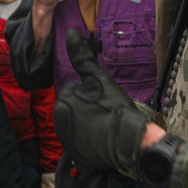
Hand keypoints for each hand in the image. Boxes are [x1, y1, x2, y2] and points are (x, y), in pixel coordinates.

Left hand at [53, 29, 150, 176]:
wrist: (129, 141)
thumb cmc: (115, 108)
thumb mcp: (99, 78)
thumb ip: (82, 57)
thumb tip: (71, 33)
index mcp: (62, 101)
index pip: (75, 92)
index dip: (92, 94)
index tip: (104, 101)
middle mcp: (58, 121)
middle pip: (76, 108)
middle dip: (88, 109)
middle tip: (105, 113)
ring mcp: (66, 139)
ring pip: (79, 123)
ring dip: (89, 123)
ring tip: (105, 125)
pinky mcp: (75, 154)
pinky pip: (81, 141)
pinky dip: (90, 139)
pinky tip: (102, 138)